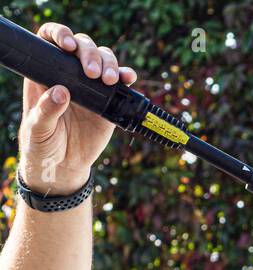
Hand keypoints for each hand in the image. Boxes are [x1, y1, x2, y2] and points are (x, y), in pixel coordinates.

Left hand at [16, 23, 137, 195]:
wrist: (64, 165)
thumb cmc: (42, 144)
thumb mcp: (38, 128)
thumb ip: (46, 110)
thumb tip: (61, 91)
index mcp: (46, 74)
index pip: (50, 41)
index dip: (60, 34)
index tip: (68, 46)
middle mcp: (69, 75)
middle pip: (82, 47)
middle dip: (90, 53)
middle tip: (92, 73)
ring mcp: (91, 87)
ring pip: (103, 60)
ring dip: (109, 64)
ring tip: (109, 80)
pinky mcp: (108, 102)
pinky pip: (121, 83)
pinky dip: (126, 76)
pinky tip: (128, 79)